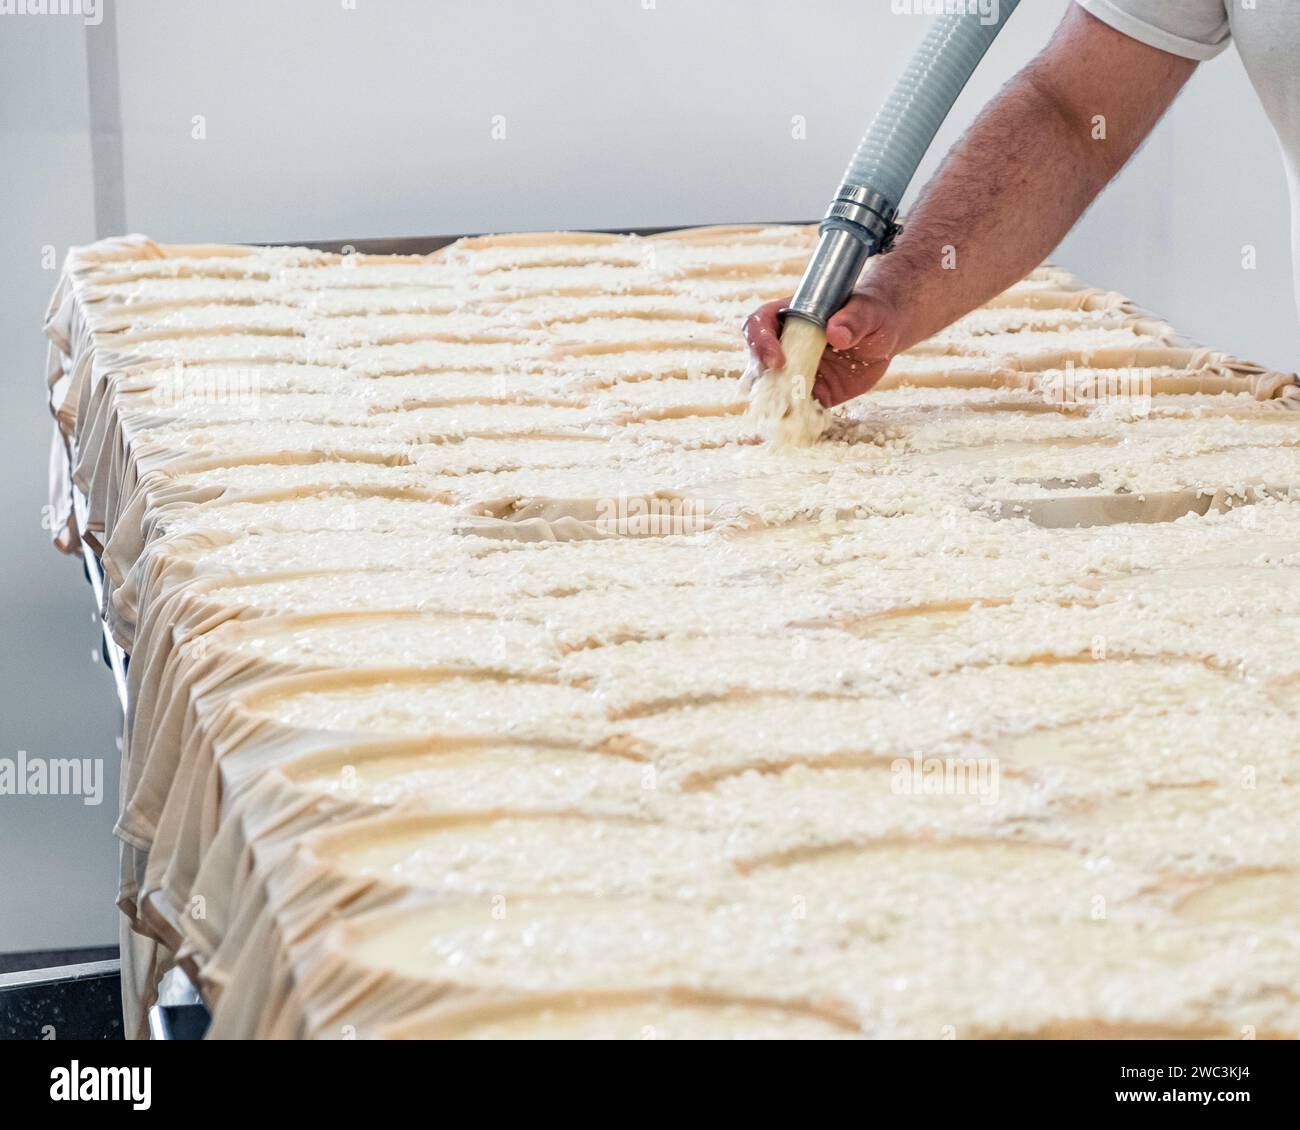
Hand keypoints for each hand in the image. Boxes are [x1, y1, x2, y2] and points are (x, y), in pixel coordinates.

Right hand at [742, 290, 900, 407]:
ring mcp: (796, 370)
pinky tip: (803, 428)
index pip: (760, 324)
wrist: (883, 336)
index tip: (776, 359)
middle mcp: (786, 344)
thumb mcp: (866, 312)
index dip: (761, 341)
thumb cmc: (872, 314)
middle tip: (778, 391)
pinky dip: (797, 419)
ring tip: (784, 416)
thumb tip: (836, 334)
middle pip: (759, 360)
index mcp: (791, 316)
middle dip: (762, 377)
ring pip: (772, 388)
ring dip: (774, 403)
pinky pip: (797, 408)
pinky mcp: (812, 392)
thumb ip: (853, 320)